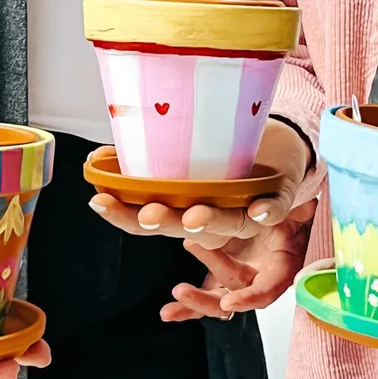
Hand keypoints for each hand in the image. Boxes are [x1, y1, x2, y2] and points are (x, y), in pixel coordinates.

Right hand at [88, 119, 310, 248]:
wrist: (280, 151)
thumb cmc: (227, 158)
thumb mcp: (183, 159)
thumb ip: (145, 165)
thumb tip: (97, 157)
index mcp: (185, 211)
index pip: (149, 221)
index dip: (123, 215)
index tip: (100, 202)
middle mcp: (213, 220)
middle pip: (185, 227)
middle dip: (165, 221)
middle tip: (148, 214)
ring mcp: (247, 211)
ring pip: (228, 223)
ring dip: (211, 221)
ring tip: (195, 215)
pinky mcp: (279, 199)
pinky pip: (276, 207)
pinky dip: (268, 210)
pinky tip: (261, 210)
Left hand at [160, 200, 316, 320]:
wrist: (279, 204)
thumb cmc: (287, 205)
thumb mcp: (289, 204)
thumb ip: (284, 208)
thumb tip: (279, 208)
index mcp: (280, 268)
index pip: (267, 289)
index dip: (250, 297)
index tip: (230, 301)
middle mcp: (259, 278)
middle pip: (234, 298)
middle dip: (207, 300)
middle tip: (182, 291)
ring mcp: (238, 278)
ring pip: (217, 299)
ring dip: (194, 300)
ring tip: (176, 292)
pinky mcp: (221, 274)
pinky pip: (205, 292)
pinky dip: (186, 305)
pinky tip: (169, 313)